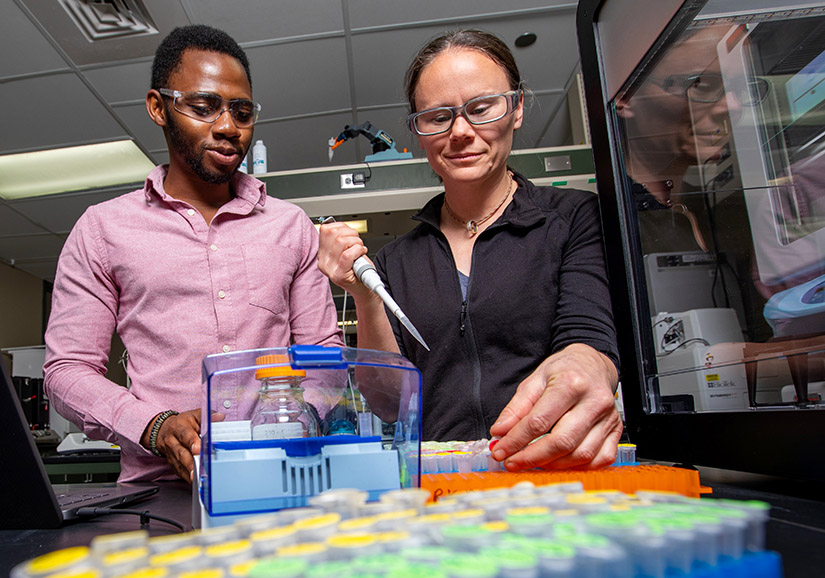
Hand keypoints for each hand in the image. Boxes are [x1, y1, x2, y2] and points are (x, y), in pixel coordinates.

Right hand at [146, 409, 210, 482]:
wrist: (164, 431)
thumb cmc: (183, 424)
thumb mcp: (194, 415)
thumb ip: (207, 416)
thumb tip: (220, 417)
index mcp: (179, 427)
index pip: (186, 434)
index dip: (192, 442)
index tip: (197, 449)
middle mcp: (172, 441)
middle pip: (181, 452)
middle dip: (190, 462)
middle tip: (198, 469)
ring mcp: (171, 453)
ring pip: (179, 463)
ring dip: (188, 471)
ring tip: (196, 478)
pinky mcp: (172, 463)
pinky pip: (179, 471)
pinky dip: (186, 477)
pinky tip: (194, 481)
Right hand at [317, 222, 369, 296]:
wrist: (366, 290)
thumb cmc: (358, 270)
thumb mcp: (347, 251)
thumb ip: (341, 238)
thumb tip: (340, 226)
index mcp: (323, 253)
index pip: (325, 230)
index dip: (342, 226)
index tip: (349, 233)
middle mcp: (323, 261)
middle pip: (334, 234)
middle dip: (351, 234)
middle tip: (357, 243)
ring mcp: (330, 269)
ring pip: (341, 242)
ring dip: (356, 242)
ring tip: (359, 250)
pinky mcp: (339, 275)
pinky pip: (347, 254)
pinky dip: (358, 250)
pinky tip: (361, 253)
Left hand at [489, 344, 621, 469]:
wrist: (594, 364)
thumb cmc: (565, 370)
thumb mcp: (535, 380)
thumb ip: (516, 407)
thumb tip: (500, 432)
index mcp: (570, 384)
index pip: (538, 422)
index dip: (516, 441)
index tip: (500, 451)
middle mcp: (594, 401)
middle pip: (561, 442)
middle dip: (532, 457)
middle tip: (512, 462)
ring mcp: (609, 418)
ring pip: (581, 455)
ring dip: (553, 465)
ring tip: (532, 462)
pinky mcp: (616, 430)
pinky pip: (600, 459)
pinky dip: (578, 467)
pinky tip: (560, 462)